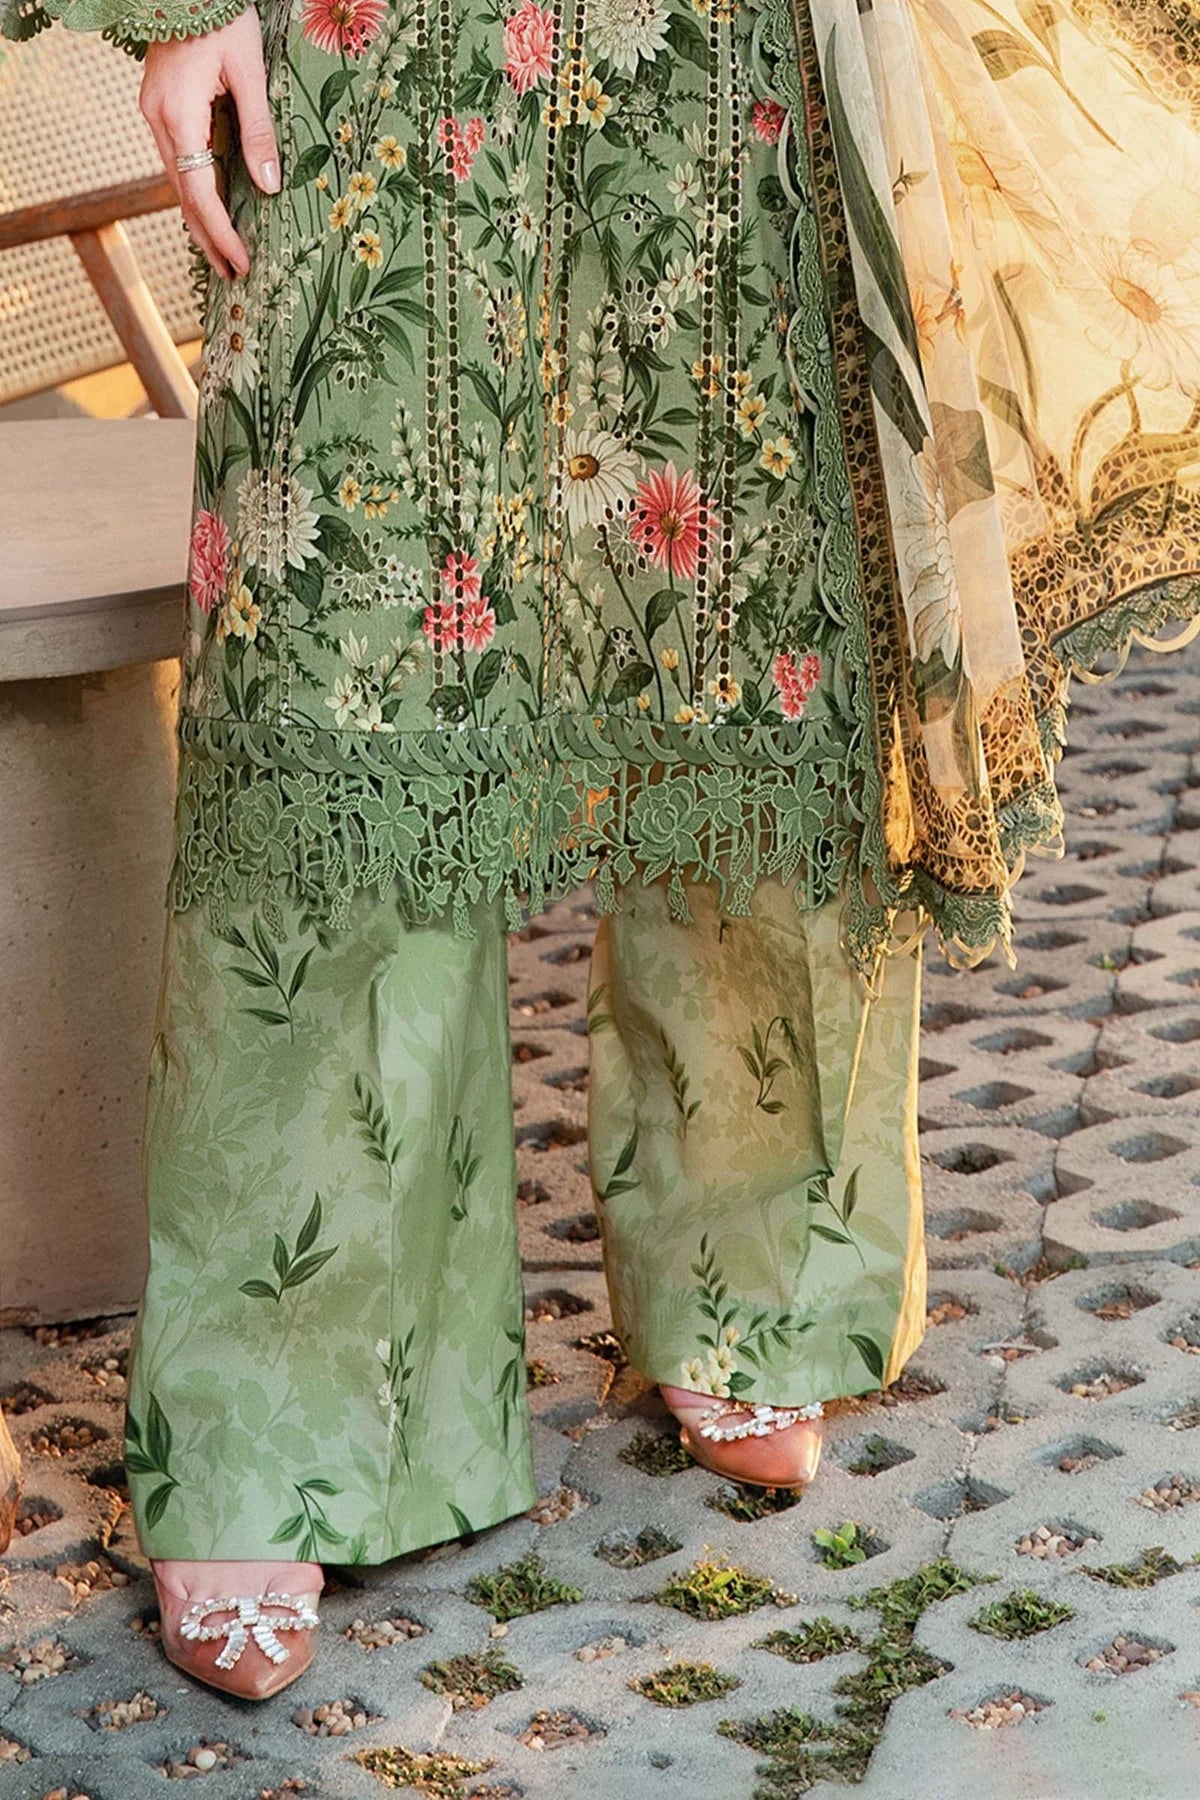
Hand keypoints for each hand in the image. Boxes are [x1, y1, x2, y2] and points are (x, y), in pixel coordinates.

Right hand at [139, 4, 279, 280]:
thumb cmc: (221, 17)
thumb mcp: (249, 72)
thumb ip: (258, 130)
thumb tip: (269, 187)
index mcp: (179, 116)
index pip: (201, 193)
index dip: (221, 233)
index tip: (242, 263)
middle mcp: (159, 121)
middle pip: (184, 196)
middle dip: (209, 237)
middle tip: (234, 273)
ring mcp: (155, 113)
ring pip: (177, 181)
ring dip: (200, 219)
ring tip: (223, 253)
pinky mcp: (160, 106)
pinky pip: (176, 161)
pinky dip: (193, 190)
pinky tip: (210, 208)